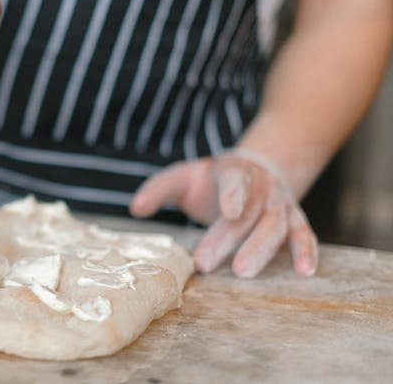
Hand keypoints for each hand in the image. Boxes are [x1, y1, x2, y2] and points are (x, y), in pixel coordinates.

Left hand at [130, 149, 317, 277]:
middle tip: (205, 263)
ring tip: (242, 273)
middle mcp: (263, 186)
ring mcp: (282, 204)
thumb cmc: (212, 180)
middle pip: (248, 213)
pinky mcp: (295, 220)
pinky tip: (305, 272)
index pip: (235, 180)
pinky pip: (304, 235)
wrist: (257, 169)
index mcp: (235, 171)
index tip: (228, 211)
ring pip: (276, 226)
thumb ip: (160, 189)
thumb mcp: (185, 176)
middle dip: (228, 239)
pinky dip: (307, 251)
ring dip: (261, 250)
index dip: (233, 194)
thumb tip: (135, 208)